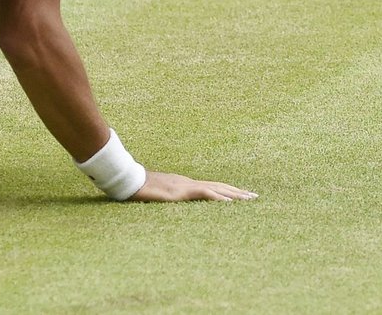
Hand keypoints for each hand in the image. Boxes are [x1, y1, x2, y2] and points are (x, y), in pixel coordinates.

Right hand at [130, 170, 258, 201]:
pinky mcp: (180, 192)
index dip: (226, 190)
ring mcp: (185, 186)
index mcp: (184, 184)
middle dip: (236, 192)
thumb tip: (168, 200)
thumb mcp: (155, 195)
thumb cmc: (138, 188)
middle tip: (254, 197)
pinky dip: (218, 198)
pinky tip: (230, 203)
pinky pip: (203, 194)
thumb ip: (164, 196)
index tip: (241, 195)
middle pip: (217, 186)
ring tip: (249, 199)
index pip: (210, 187)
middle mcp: (188, 183)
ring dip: (233, 194)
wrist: (127, 180)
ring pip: (215, 188)